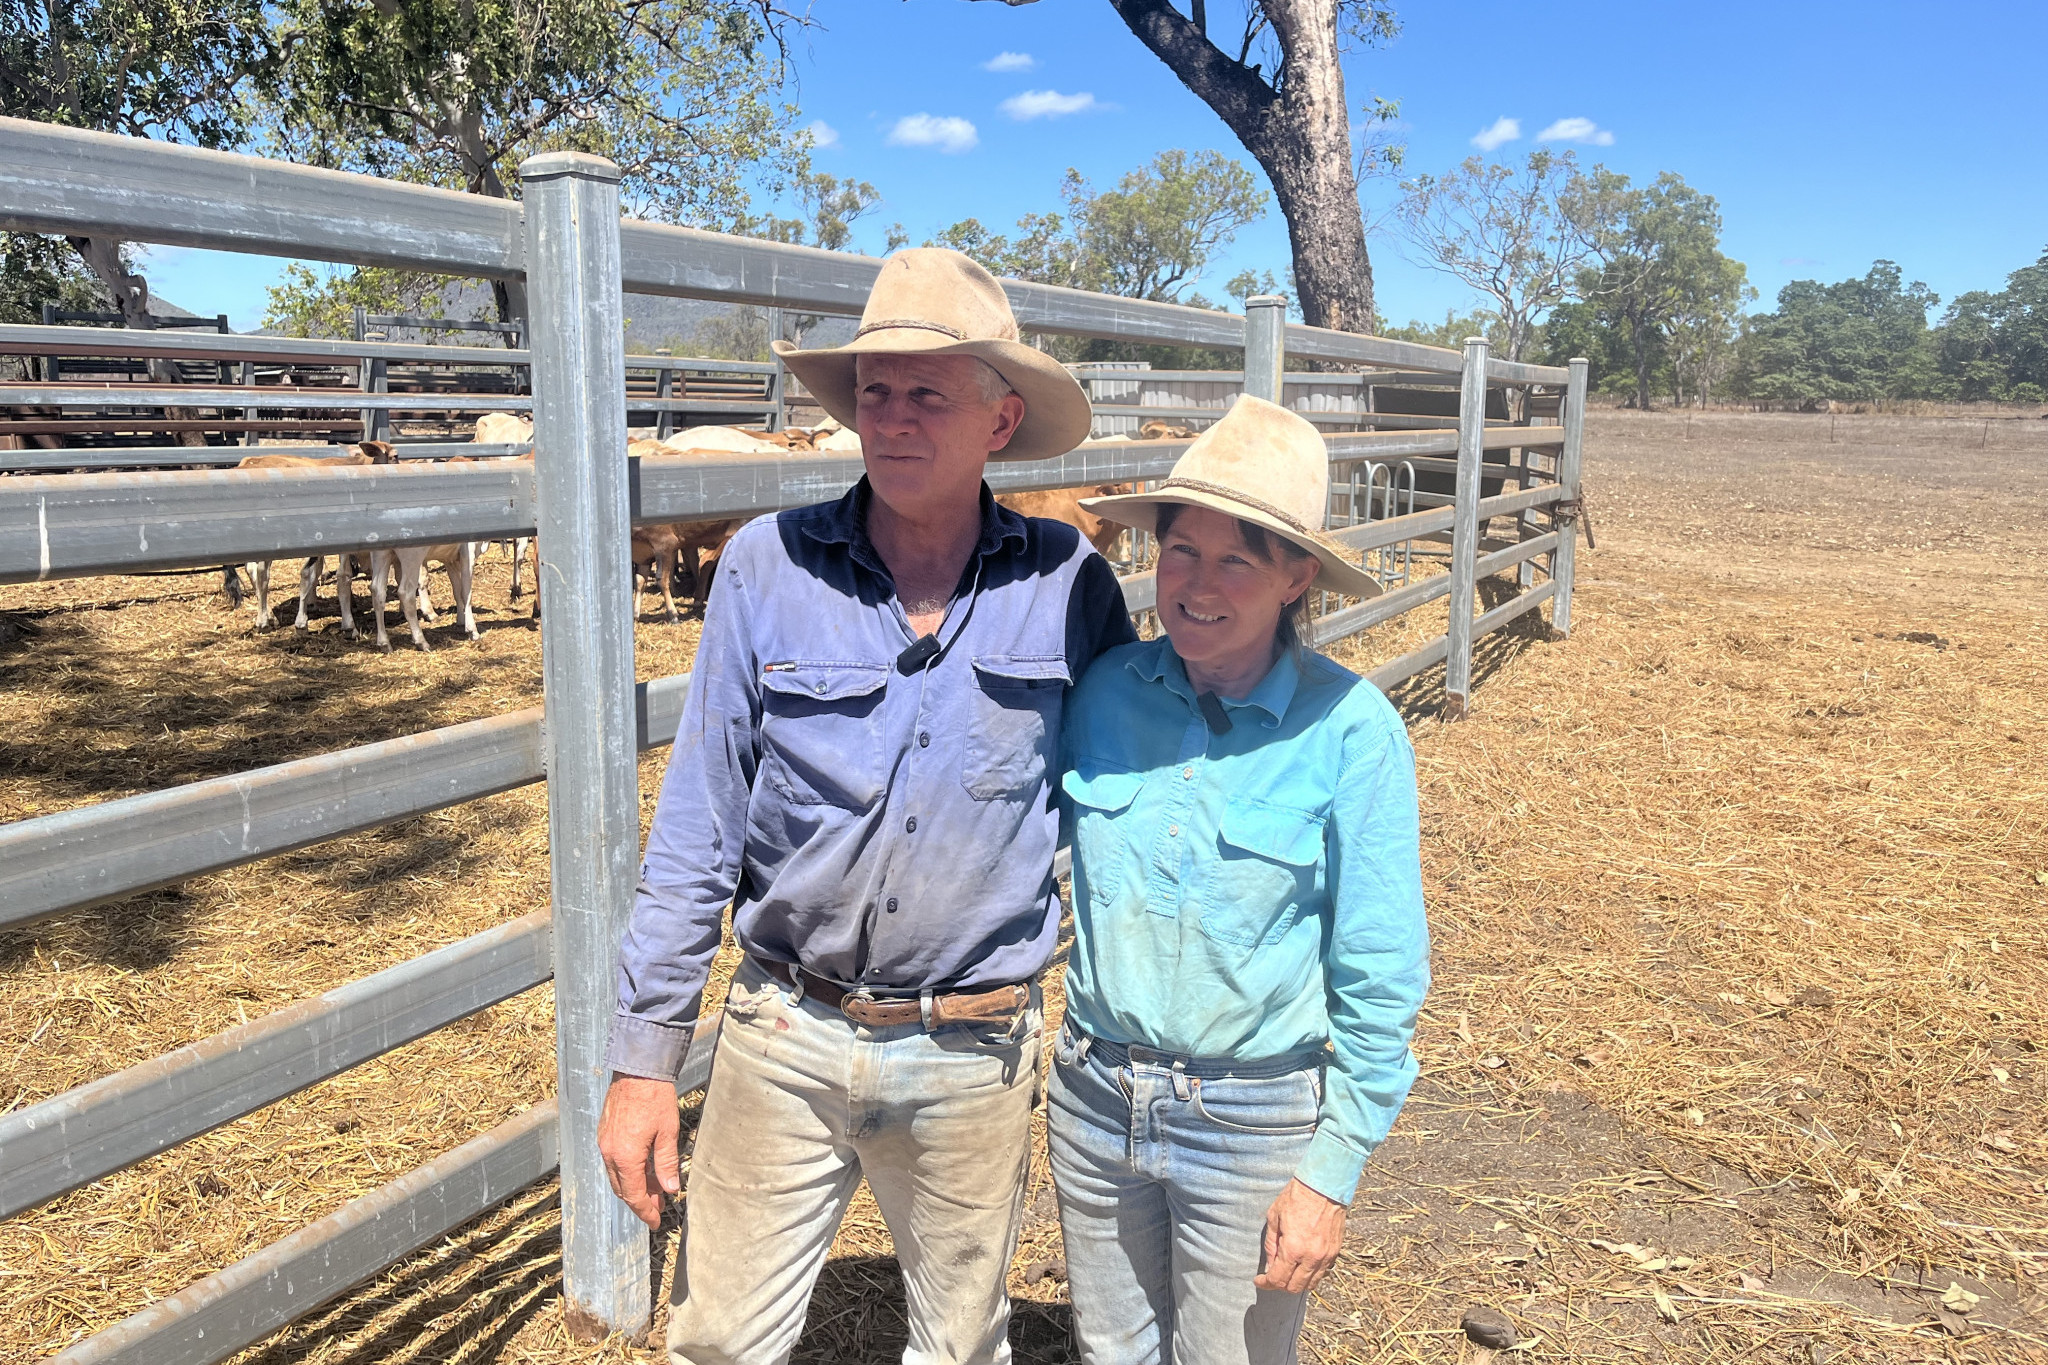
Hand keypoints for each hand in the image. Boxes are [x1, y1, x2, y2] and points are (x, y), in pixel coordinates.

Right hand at [598, 1073, 680, 1229]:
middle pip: (622, 1188)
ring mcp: (604, 1142)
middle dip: (640, 1202)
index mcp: (625, 1156)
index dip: (646, 1211)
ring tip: (654, 1191)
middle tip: (658, 1207)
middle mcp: (609, 1152)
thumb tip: (670, 1189)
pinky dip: (627, 1171)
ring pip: (617, 1176)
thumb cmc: (655, 1098)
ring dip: (634, 1186)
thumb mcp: (668, 1133)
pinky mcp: (605, 1132)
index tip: (656, 1222)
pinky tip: (643, 1170)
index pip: (634, 1195)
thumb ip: (667, 1164)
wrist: (638, 1069)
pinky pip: (613, 1161)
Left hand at [1254, 1178, 1346, 1294]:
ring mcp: (1326, 1256)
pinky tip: (1302, 1265)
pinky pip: (1322, 1273)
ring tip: (1287, 1272)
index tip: (1259, 1280)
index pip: (1278, 1279)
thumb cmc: (1296, 1197)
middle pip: (1294, 1288)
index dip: (1265, 1283)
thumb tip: (1269, 1265)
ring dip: (1296, 1283)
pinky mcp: (1336, 1252)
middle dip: (1280, 1286)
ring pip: (1311, 1284)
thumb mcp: (1274, 1217)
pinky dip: (1311, 1275)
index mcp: (1293, 1249)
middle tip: (1271, 1277)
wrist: (1324, 1185)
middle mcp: (1311, 1257)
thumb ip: (1271, 1245)